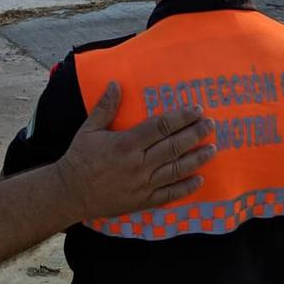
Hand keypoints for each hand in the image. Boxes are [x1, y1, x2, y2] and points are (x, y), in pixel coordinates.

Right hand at [54, 82, 215, 221]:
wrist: (70, 193)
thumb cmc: (79, 158)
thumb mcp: (89, 129)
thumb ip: (105, 107)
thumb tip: (115, 83)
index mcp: (126, 144)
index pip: (160, 127)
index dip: (181, 117)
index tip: (196, 110)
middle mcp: (138, 164)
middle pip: (173, 146)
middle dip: (195, 134)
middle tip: (210, 125)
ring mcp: (142, 185)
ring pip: (176, 170)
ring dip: (197, 158)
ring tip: (213, 149)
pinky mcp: (143, 201)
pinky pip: (169, 194)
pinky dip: (186, 187)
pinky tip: (200, 179)